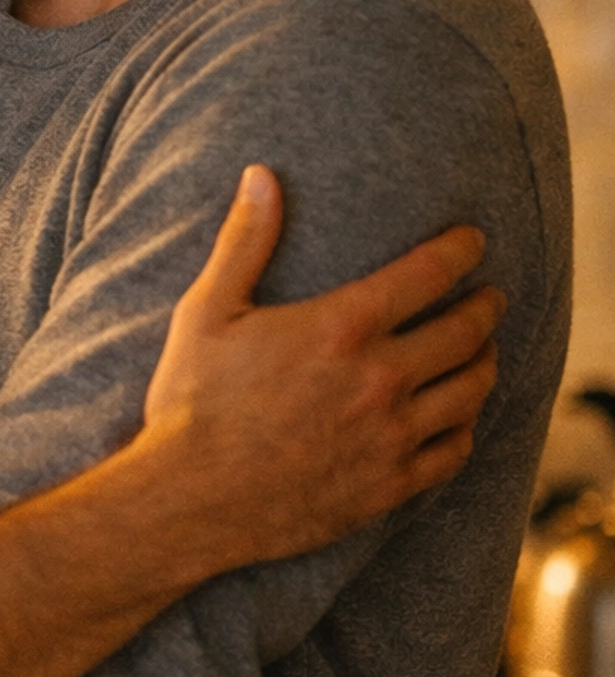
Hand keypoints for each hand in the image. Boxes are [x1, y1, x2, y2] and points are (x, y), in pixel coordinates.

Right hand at [143, 164, 501, 561]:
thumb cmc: (191, 403)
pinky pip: (454, 451)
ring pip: (471, 390)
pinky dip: (466, 427)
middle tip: (490, 296)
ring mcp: (390, 436)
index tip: (474, 241)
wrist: (187, 501)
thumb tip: (261, 175)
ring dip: (484, 363)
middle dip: (486, 306)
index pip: (429, 273)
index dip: (462, 250)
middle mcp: (379, 379)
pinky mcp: (388, 485)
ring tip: (481, 352)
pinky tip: (458, 418)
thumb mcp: (206, 311)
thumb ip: (245, 241)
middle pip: (466, 331)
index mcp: (341, 327)